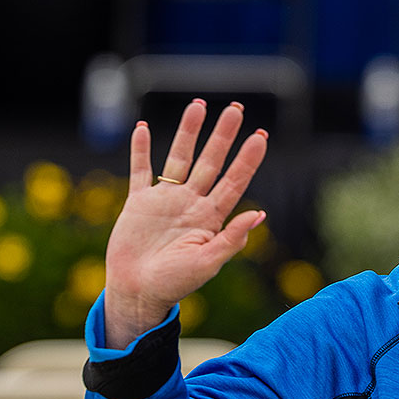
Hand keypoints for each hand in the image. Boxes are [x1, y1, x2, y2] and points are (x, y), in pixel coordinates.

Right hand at [103, 100, 269, 347]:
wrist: (138, 292)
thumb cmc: (175, 284)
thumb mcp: (208, 263)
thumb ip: (232, 239)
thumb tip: (259, 213)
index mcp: (211, 218)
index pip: (234, 181)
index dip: (247, 160)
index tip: (261, 137)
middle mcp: (191, 203)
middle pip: (211, 162)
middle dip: (223, 136)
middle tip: (237, 110)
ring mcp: (165, 200)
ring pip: (179, 157)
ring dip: (188, 132)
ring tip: (198, 105)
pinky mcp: (138, 202)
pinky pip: (140, 170)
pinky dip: (140, 150)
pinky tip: (142, 127)